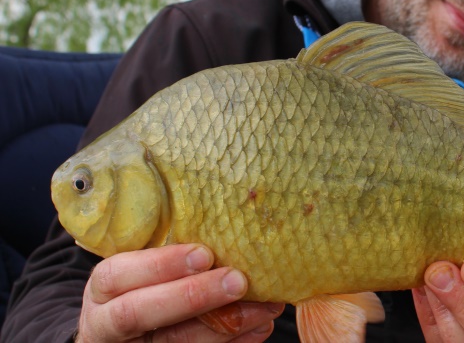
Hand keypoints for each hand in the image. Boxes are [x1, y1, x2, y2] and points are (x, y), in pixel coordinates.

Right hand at [75, 243, 284, 341]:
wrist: (122, 333)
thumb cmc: (142, 283)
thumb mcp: (139, 265)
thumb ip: (166, 250)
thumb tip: (223, 225)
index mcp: (103, 287)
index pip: (117, 274)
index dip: (161, 264)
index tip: (204, 253)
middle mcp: (106, 322)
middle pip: (139, 313)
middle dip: (193, 296)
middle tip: (238, 281)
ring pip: (174, 342)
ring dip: (226, 325)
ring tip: (265, 307)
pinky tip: (257, 328)